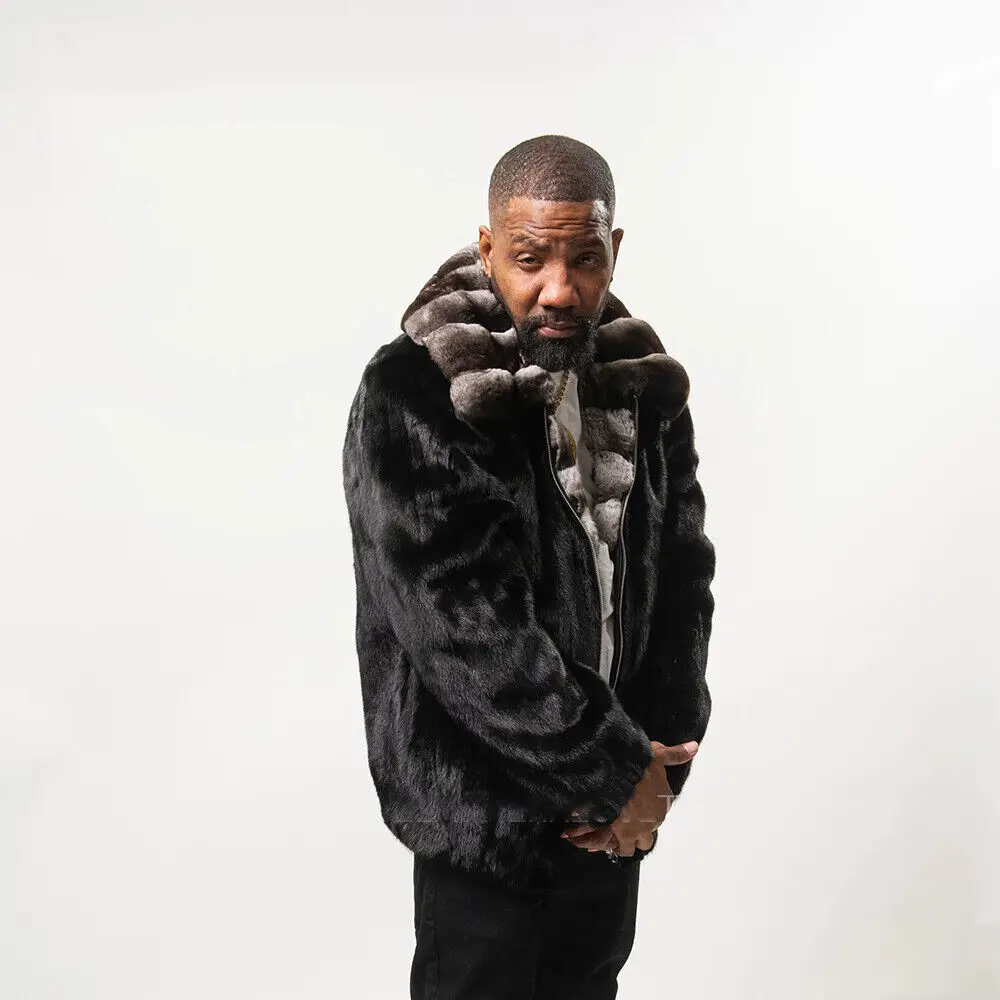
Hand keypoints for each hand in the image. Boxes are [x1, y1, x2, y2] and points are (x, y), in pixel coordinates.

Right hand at [560, 740, 697, 854]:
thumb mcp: (658, 754)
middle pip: (645, 839)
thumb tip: (694, 747)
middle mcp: (652, 822)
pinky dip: (607, 843)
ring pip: (630, 847)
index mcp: (661, 806)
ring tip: (607, 831)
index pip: (656, 818)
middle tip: (620, 822)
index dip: (643, 815)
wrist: (617, 771)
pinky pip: (616, 847)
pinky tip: (599, 833)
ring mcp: (636, 831)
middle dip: (634, 833)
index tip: (632, 808)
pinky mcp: (620, 834)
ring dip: (620, 841)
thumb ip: (675, 755)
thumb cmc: (639, 764)